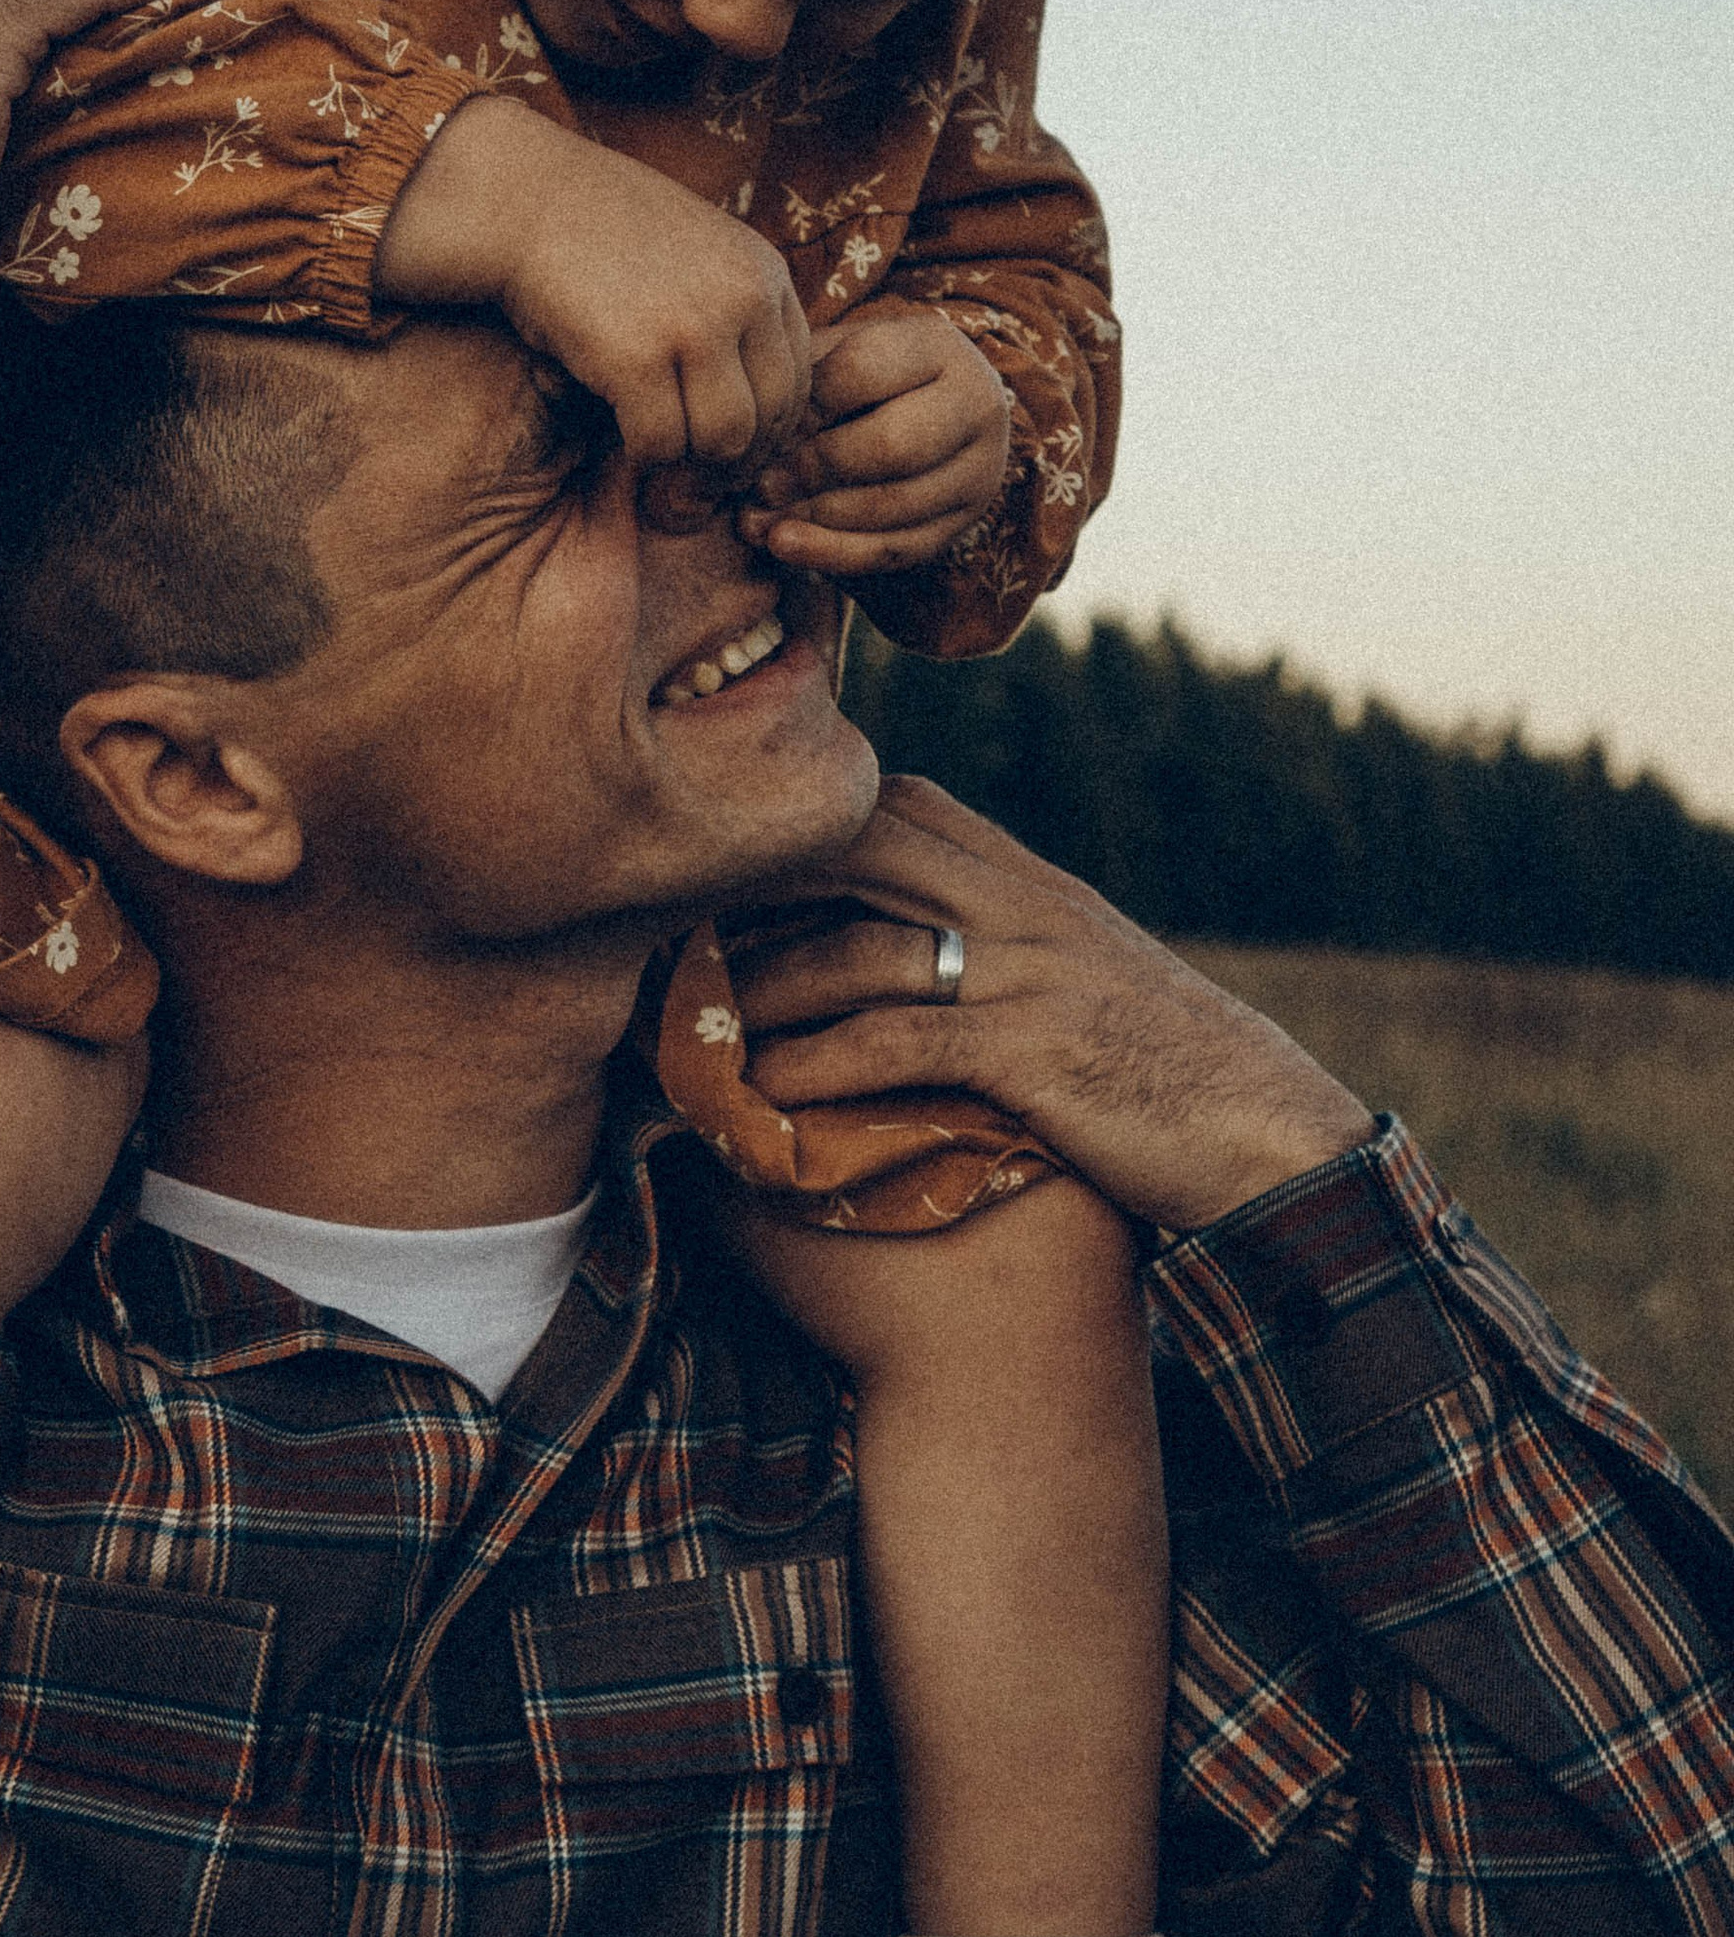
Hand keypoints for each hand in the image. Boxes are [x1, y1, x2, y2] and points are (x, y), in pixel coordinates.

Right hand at [373, 95, 813, 489]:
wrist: (523, 198)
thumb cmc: (598, 234)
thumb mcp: (694, 253)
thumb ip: (733, 308)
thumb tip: (753, 396)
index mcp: (763, 272)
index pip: (798, 380)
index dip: (769, 432)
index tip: (731, 453)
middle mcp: (743, 297)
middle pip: (771, 419)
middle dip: (735, 464)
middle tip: (698, 483)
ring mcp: (694, 326)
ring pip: (723, 440)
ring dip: (691, 468)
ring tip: (663, 472)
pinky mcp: (636, 358)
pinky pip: (661, 444)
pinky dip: (645, 461)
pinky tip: (625, 447)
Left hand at [726, 778, 1374, 1233]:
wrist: (1270, 1129)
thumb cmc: (1165, 1067)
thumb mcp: (1081, 979)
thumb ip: (999, 946)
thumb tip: (904, 950)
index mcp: (1029, 881)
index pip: (898, 807)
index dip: (803, 828)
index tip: (720, 867)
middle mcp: (1023, 904)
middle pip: (860, 849)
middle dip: (756, 884)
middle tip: (666, 929)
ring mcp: (1029, 973)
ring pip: (861, 949)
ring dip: (761, 990)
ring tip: (687, 1029)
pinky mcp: (1033, 1053)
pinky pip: (901, 1044)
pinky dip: (820, 1069)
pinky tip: (763, 1100)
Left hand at [740, 305, 1011, 576]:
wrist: (931, 409)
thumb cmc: (861, 377)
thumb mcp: (836, 354)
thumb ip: (801, 382)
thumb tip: (753, 439)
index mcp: (939, 347)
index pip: (860, 373)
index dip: (802, 406)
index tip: (760, 428)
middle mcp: (977, 405)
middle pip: (891, 446)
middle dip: (815, 469)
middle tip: (762, 484)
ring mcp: (979, 469)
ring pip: (894, 505)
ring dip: (818, 520)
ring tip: (758, 522)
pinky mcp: (963, 523)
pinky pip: (897, 549)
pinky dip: (834, 554)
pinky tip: (788, 547)